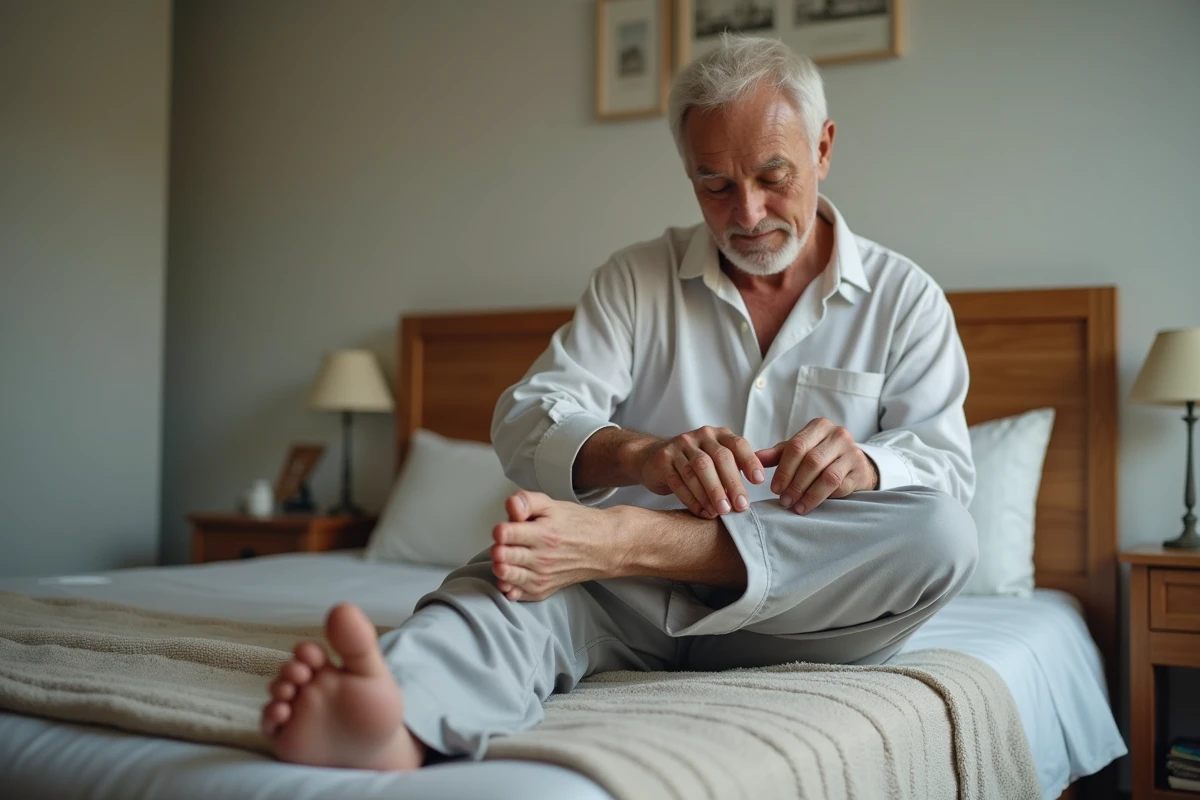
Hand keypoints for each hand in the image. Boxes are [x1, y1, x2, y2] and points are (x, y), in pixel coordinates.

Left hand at [490, 491, 623, 601]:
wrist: (602, 547)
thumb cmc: (576, 525)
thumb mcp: (552, 505)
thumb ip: (527, 501)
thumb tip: (511, 505)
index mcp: (544, 534)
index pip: (509, 534)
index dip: (500, 531)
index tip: (501, 530)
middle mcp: (543, 558)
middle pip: (505, 557)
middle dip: (498, 549)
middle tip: (501, 544)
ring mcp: (542, 577)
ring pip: (508, 576)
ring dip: (500, 568)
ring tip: (503, 559)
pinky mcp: (542, 590)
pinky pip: (517, 594)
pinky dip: (508, 587)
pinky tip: (508, 576)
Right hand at [636, 426, 764, 517]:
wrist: (654, 459)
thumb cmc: (694, 463)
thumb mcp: (716, 457)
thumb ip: (736, 465)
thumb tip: (762, 480)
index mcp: (717, 434)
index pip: (737, 444)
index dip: (750, 461)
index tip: (759, 481)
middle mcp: (698, 436)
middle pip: (718, 458)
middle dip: (731, 483)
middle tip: (740, 506)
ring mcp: (679, 446)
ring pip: (697, 470)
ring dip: (711, 493)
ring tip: (721, 511)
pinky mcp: (663, 460)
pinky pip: (678, 481)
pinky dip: (692, 499)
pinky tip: (703, 512)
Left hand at [756, 418, 878, 514]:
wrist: (854, 464)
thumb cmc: (821, 455)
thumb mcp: (800, 450)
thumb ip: (778, 453)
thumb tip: (755, 458)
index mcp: (819, 426)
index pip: (797, 446)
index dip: (784, 469)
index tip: (774, 489)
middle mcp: (838, 435)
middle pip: (812, 461)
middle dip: (795, 484)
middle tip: (784, 501)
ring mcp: (852, 452)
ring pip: (828, 476)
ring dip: (809, 494)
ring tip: (796, 507)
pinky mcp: (860, 471)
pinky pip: (841, 486)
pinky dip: (824, 498)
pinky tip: (811, 505)